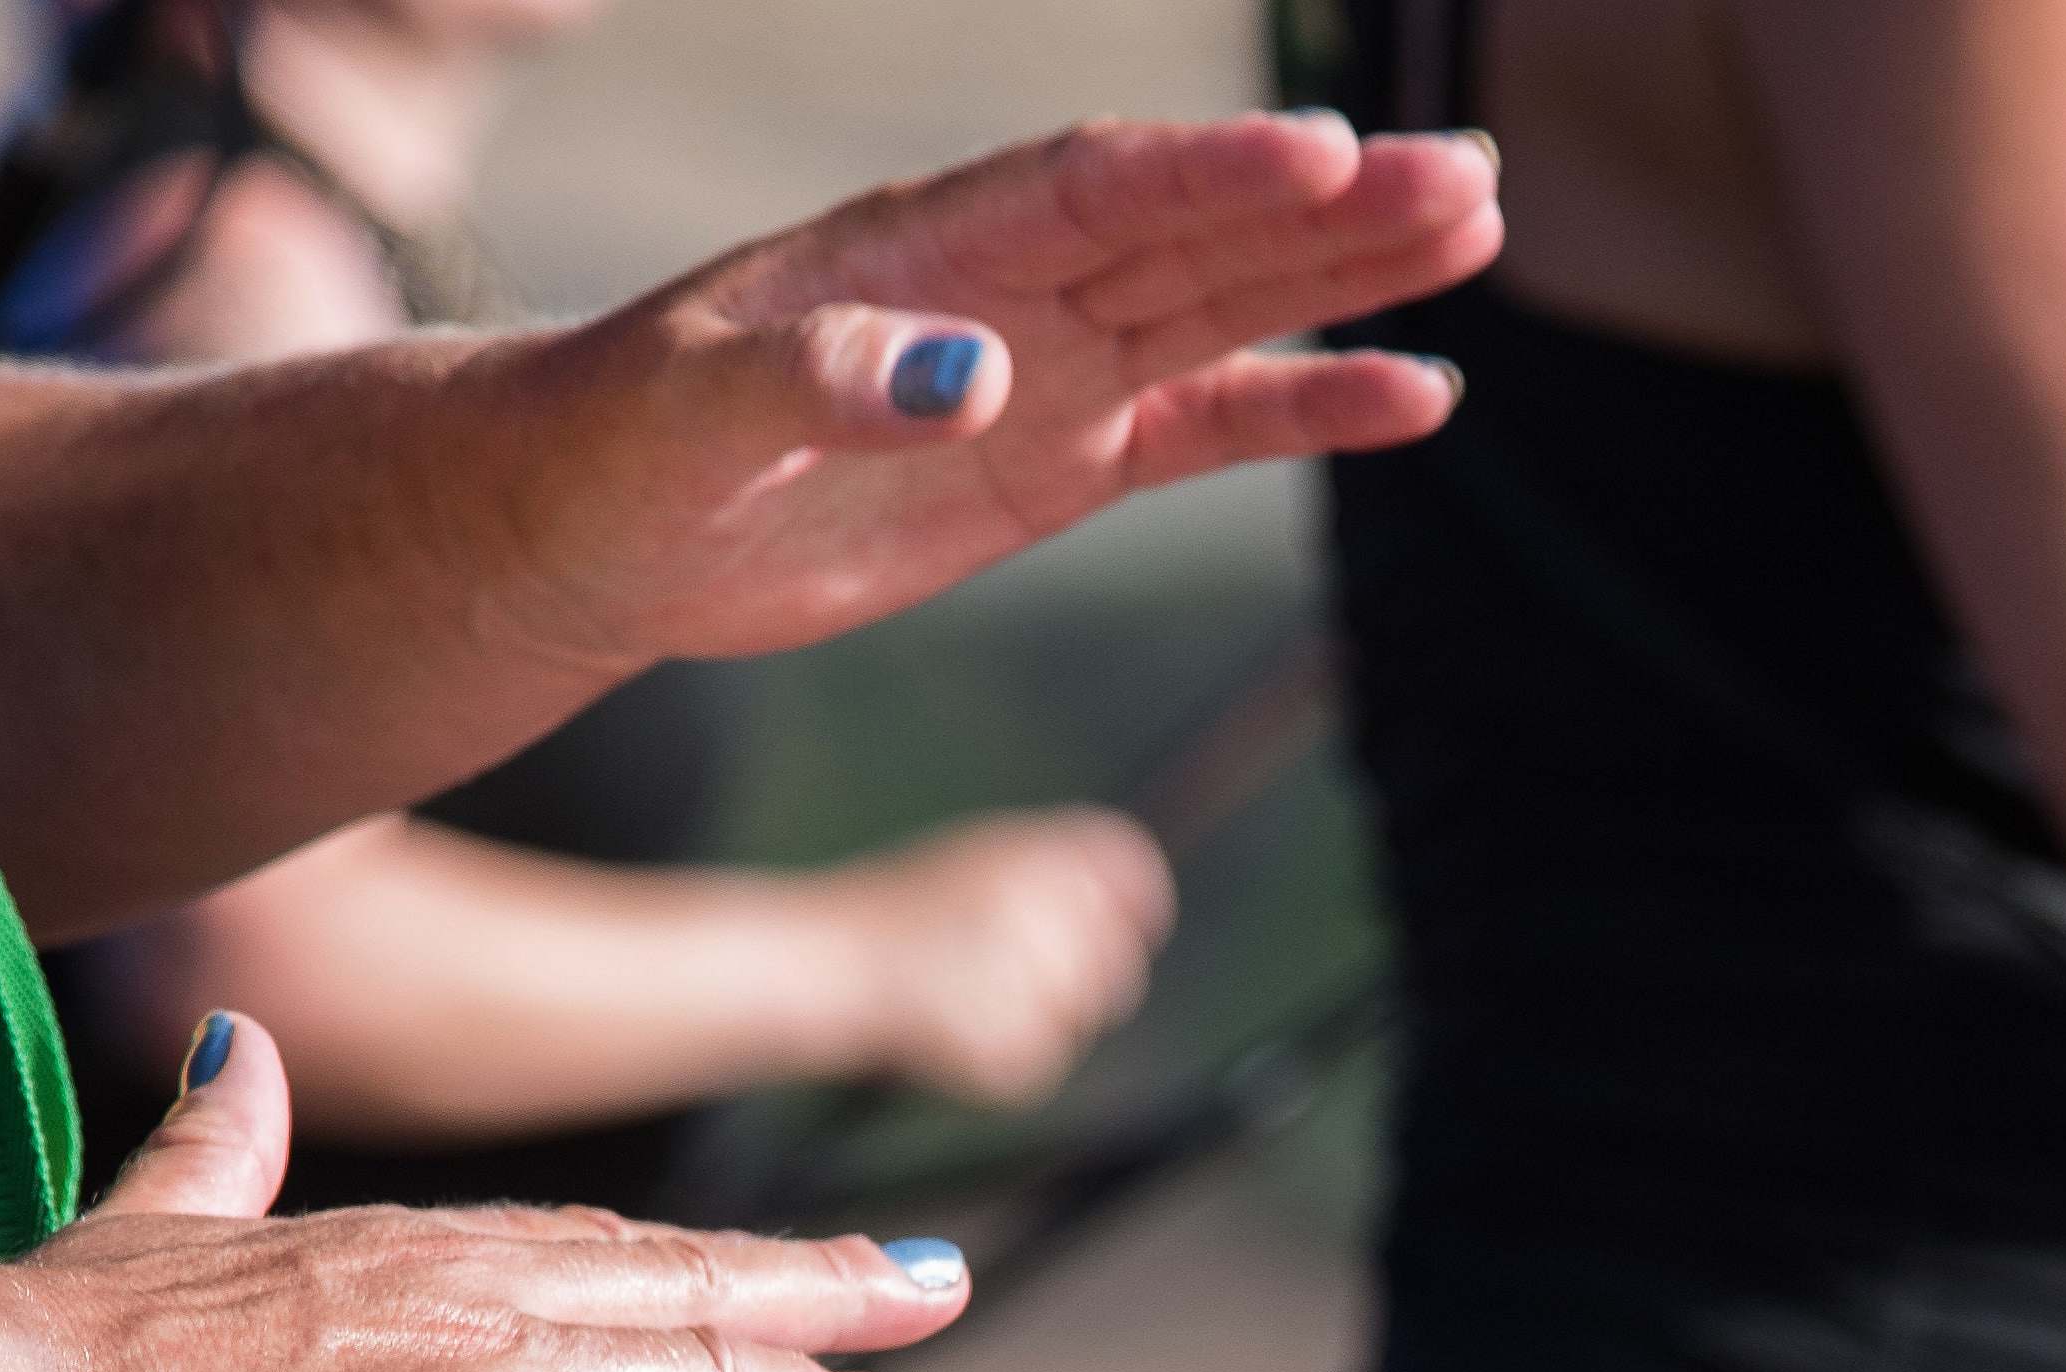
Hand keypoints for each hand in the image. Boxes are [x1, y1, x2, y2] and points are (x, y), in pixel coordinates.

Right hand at [0, 1018, 972, 1371]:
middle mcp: (483, 1300)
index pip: (598, 1250)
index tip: (789, 1262)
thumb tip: (238, 1052)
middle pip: (697, 1300)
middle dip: (828, 1306)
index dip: (708, 1262)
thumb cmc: (55, 1353)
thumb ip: (219, 1145)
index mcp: (406, 1249)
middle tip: (939, 1303)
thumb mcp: (154, 1215)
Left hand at [504, 114, 1502, 670]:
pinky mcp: (1061, 463)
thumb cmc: (616, 446)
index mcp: (927, 245)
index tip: (1325, 156)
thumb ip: (819, 385)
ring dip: (1352, 277)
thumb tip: (966, 377)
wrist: (589, 522)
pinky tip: (1417, 391)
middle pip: (1199, 229)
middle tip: (1468, 176)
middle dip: (1334, 208)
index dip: (1210, 171)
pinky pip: (1210, 425)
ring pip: (1228, 306)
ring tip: (1475, 229)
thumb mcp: (690, 414)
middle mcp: (1012, 287)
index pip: (1096, 186)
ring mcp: (1049, 371)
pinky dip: (1311, 408)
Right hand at [822, 805, 1180, 1104]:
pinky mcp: (1012, 1045)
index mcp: (1035, 854)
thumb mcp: (979, 863)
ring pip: (1079, 1019)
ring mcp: (1027, 979)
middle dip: (1086, 981)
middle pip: (1117, 962)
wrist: (823, 962)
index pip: (1129, 871)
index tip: (1134, 929)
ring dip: (1040, 1020)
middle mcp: (1040, 909)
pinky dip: (1003, 1060)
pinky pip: (1040, 1062)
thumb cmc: (896, 915)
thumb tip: (1138, 903)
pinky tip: (953, 1032)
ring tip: (968, 997)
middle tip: (1023, 979)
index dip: (1140, 904)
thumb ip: (1057, 870)